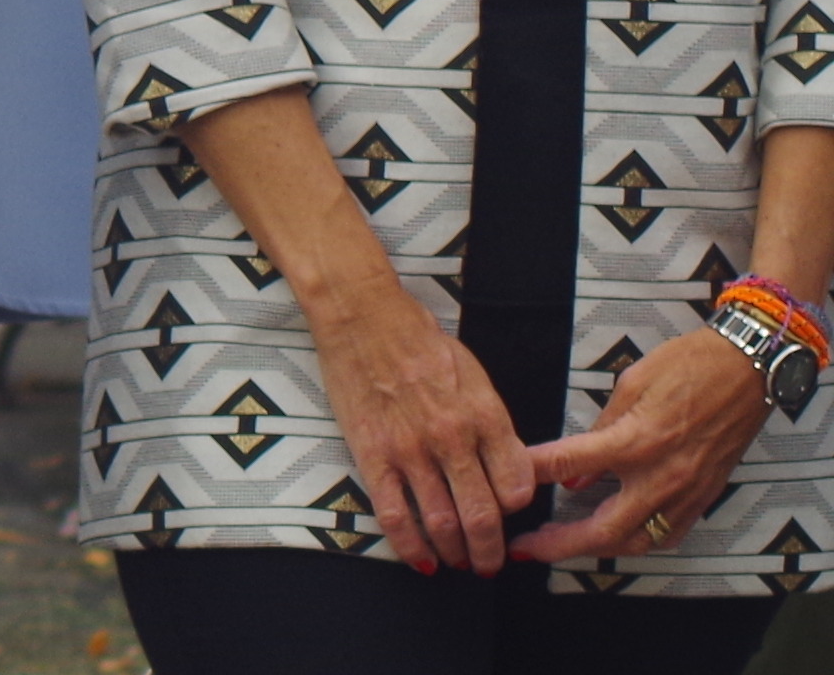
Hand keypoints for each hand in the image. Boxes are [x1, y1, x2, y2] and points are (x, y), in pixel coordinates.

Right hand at [304, 272, 529, 569]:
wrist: (363, 316)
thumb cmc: (421, 341)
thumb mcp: (476, 377)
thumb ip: (492, 426)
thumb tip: (504, 469)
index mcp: (485, 417)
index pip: (517, 488)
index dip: (516, 513)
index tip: (509, 520)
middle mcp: (453, 438)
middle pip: (483, 517)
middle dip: (489, 552)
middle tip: (489, 564)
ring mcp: (411, 449)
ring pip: (442, 524)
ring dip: (455, 554)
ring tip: (457, 564)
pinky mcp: (373, 454)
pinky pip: (395, 514)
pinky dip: (410, 547)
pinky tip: (420, 561)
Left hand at [522, 324, 777, 562]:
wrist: (745, 372)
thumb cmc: (686, 367)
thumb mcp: (630, 385)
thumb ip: (599, 432)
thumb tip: (574, 474)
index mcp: (636, 441)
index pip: (570, 465)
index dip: (532, 475)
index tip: (504, 485)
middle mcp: (662, 477)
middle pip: (604, 529)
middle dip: (560, 545)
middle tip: (526, 548)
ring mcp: (686, 493)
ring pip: (638, 541)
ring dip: (597, 549)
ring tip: (561, 546)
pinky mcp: (704, 498)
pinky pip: (667, 534)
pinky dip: (637, 541)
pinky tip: (614, 538)